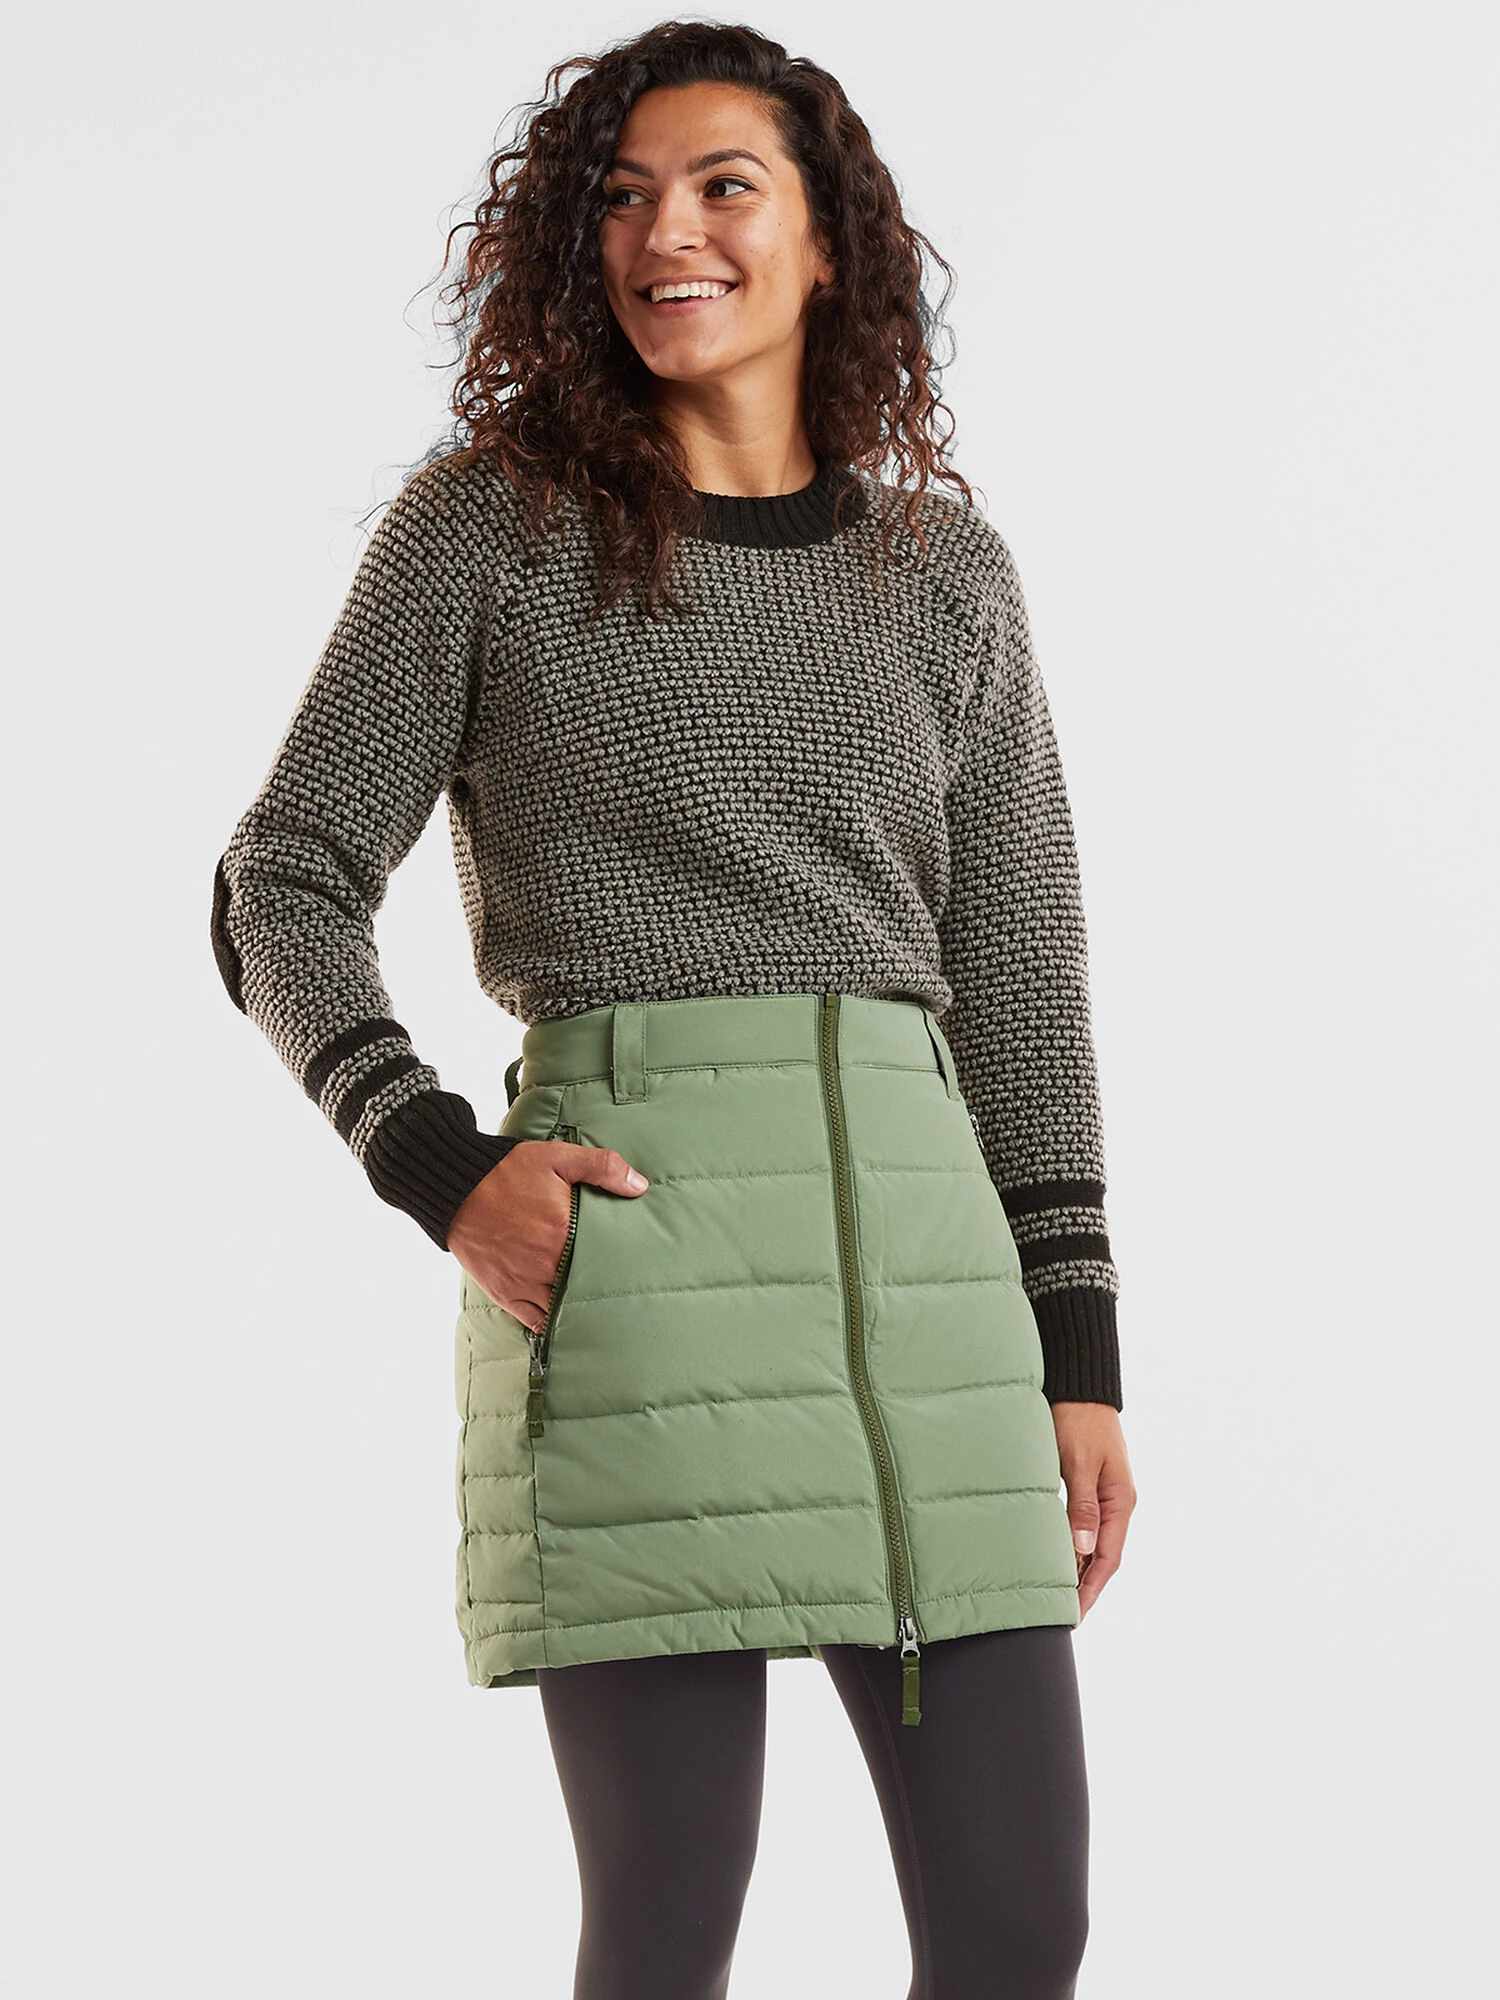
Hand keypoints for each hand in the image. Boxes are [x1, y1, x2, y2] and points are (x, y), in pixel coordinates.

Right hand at [445, 1137, 649, 1330]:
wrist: (457, 1186)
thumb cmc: (507, 1171)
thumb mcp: (557, 1157)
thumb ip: (602, 1167)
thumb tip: (639, 1185)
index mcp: (561, 1232)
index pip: (605, 1259)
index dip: (621, 1265)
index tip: (636, 1268)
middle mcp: (544, 1263)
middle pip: (585, 1287)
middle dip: (603, 1289)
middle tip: (625, 1293)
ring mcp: (523, 1282)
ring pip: (562, 1308)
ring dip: (579, 1309)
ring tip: (601, 1311)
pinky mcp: (505, 1292)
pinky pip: (535, 1321)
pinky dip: (551, 1324)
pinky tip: (567, 1322)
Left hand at [1050, 1401, 1136, 1618]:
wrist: (1079, 1386)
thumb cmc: (1077, 1419)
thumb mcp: (1078, 1462)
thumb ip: (1082, 1505)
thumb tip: (1083, 1549)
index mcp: (1120, 1500)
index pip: (1108, 1557)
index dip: (1091, 1587)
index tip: (1074, 1613)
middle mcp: (1117, 1502)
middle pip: (1103, 1555)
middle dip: (1085, 1585)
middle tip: (1062, 1614)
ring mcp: (1105, 1493)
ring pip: (1093, 1542)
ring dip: (1078, 1568)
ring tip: (1057, 1594)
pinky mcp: (1089, 1484)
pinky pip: (1084, 1524)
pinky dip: (1072, 1544)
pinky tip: (1057, 1555)